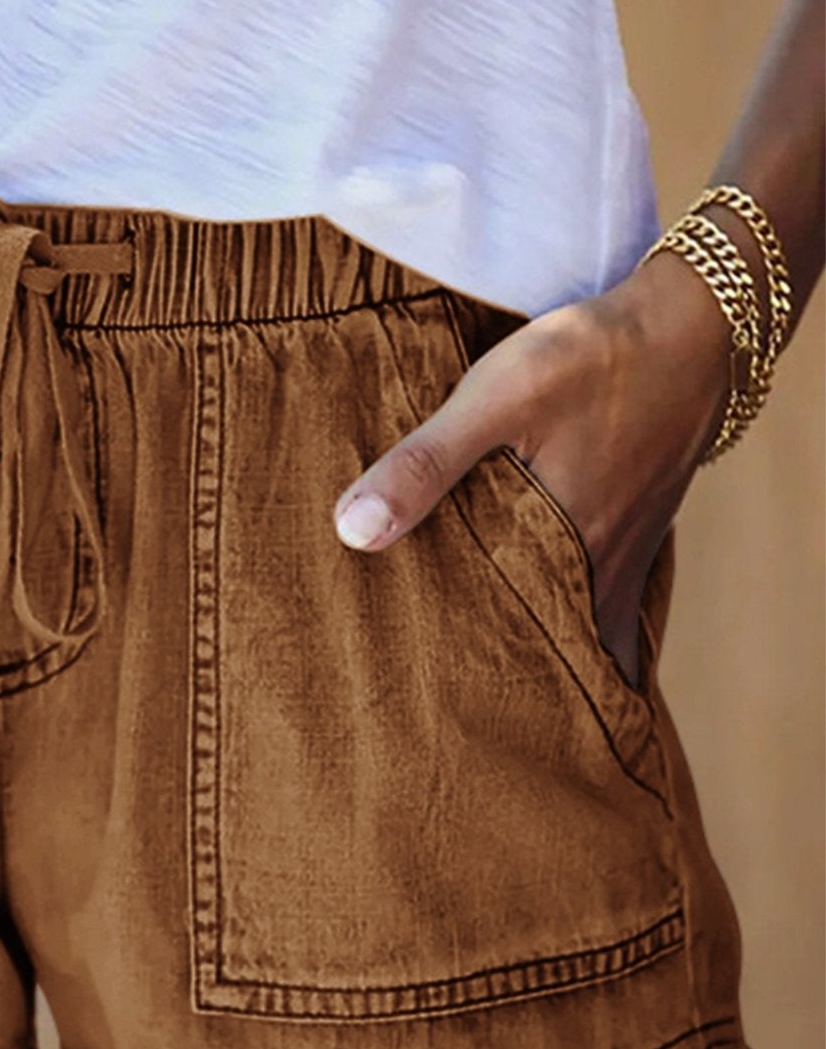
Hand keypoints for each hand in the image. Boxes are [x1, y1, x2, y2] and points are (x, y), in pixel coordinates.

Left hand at [330, 248, 736, 688]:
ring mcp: (624, 557)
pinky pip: (594, 598)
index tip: (433, 728)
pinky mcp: (629, 532)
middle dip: (505, 693)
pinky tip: (522, 614)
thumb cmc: (592, 358)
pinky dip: (562, 617)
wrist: (695, 320)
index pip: (520, 658)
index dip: (480, 697)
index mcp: (567, 559)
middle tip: (445, 722)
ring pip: (577, 633)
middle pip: (552, 658)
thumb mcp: (497, 399)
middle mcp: (603, 575)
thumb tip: (353, 532)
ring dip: (534, 656)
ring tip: (474, 684)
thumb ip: (424, 464)